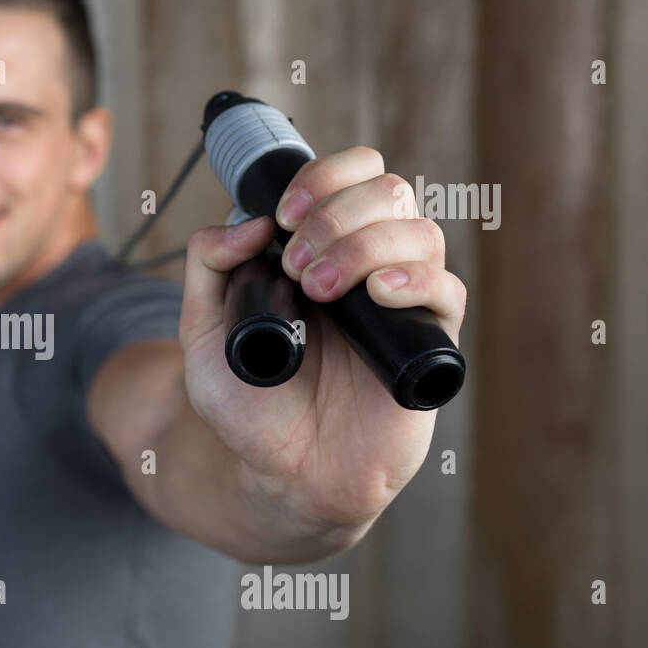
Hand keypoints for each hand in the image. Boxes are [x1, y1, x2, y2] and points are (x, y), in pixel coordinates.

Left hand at [178, 147, 467, 537]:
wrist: (280, 473)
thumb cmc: (248, 405)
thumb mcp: (200, 331)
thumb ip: (206, 266)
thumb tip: (246, 221)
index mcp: (322, 248)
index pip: (351, 174)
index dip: (323, 177)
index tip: (282, 215)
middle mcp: (369, 264)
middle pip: (388, 190)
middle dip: (336, 214)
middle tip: (298, 265)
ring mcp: (401, 302)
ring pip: (420, 231)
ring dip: (366, 246)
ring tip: (321, 291)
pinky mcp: (427, 344)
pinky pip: (446, 290)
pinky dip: (415, 280)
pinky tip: (377, 296)